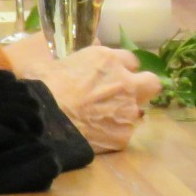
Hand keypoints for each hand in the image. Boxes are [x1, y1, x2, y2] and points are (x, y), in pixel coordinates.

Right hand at [4, 38, 159, 153]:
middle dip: (142, 87)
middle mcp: (125, 83)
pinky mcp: (123, 135)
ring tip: (103, 120)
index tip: (112, 75)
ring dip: (124, 113)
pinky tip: (97, 136)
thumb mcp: (53, 63)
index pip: (131, 60)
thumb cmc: (44, 88)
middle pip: (151, 83)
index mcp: (108, 60)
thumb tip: (71, 61)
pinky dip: (113, 134)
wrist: (45, 122)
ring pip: (138, 111)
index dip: (122, 68)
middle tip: (126, 94)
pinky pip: (123, 133)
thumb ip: (71, 60)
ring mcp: (128, 111)